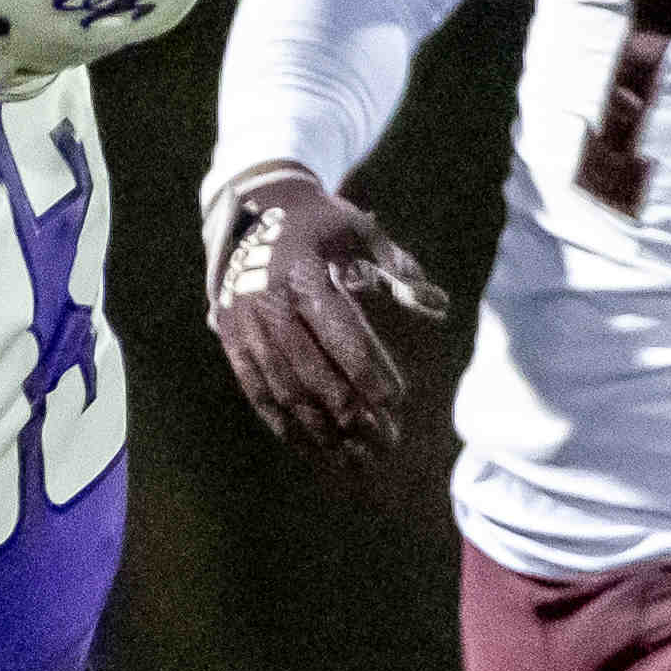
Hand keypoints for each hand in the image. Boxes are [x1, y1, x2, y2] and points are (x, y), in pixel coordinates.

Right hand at [205, 166, 450, 460]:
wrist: (250, 212)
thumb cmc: (318, 223)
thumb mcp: (358, 228)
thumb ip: (396, 265)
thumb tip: (437, 304)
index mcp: (302, 276)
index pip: (339, 333)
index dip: (367, 370)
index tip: (396, 400)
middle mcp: (269, 306)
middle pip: (312, 373)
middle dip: (350, 414)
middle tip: (385, 442)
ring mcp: (246, 328)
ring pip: (284, 392)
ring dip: (320, 430)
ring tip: (355, 458)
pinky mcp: (233, 343)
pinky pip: (258, 392)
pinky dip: (285, 425)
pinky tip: (314, 448)